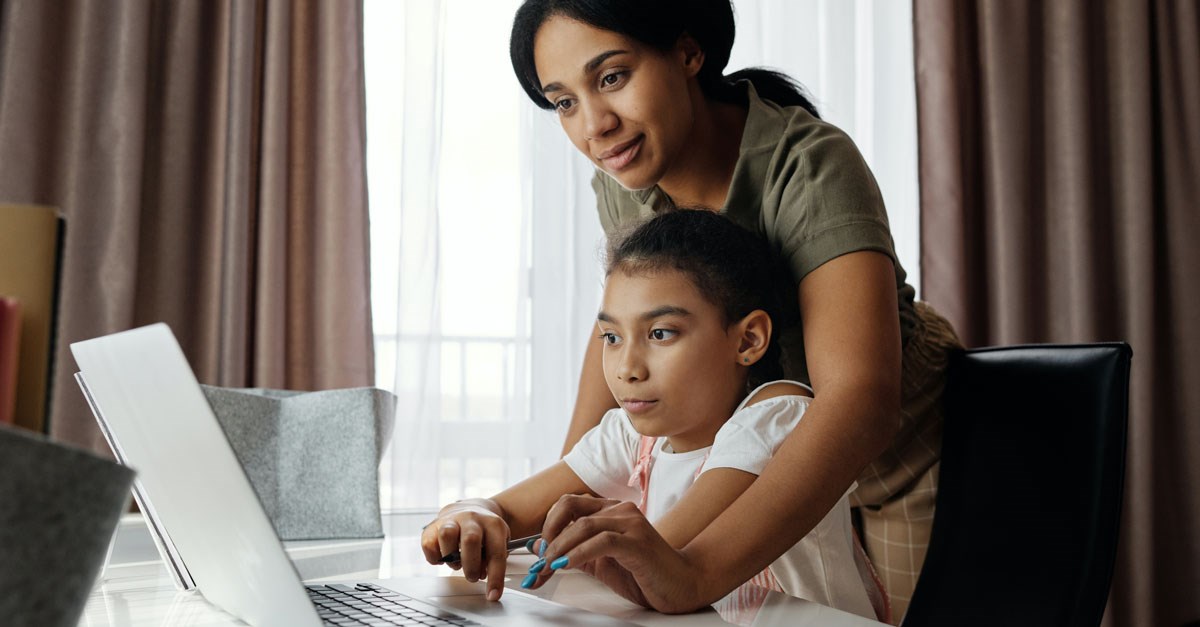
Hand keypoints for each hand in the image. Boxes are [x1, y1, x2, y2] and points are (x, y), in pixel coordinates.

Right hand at [419, 501, 509, 600]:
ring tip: (457, 563)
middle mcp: (471, 519)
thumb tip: (483, 575)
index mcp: (492, 524)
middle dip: (471, 566)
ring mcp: (451, 520)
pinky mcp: (433, 526)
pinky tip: (443, 558)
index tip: (493, 595)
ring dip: (451, 558)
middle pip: (470, 540)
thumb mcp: (497, 541)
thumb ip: (492, 559)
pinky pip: (428, 544)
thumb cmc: (485, 531)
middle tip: (473, 576)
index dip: (495, 577)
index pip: (496, 552)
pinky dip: (435, 557)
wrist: (471, 508)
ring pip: (447, 535)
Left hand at [523, 495, 705, 612]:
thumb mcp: (599, 563)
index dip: (548, 525)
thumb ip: (572, 551)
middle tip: (541, 561)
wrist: (681, 585)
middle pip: (570, 507)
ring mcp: (631, 523)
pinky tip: (567, 566)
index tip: (540, 552)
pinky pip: (602, 541)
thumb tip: (539, 546)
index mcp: (611, 511)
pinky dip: (578, 554)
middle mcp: (620, 510)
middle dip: (548, 534)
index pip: (568, 503)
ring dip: (559, 548)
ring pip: (583, 524)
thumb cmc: (644, 574)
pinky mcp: (638, 542)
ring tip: (549, 568)